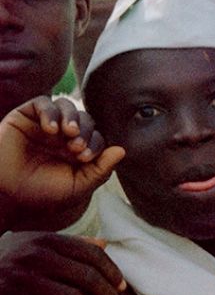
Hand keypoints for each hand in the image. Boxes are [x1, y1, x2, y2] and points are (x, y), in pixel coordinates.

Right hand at [0, 99, 124, 225]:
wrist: (2, 192)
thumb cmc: (38, 192)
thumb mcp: (75, 187)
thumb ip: (99, 171)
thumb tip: (122, 150)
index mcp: (77, 150)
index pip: (97, 137)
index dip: (96, 143)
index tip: (84, 157)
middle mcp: (62, 135)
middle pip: (86, 119)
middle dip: (86, 131)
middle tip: (75, 147)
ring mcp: (44, 124)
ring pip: (67, 106)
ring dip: (72, 117)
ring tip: (67, 134)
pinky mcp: (25, 116)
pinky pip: (43, 103)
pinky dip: (50, 112)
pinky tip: (50, 129)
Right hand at [0, 231, 125, 294]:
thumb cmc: (10, 258)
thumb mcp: (37, 243)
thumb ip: (71, 244)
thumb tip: (105, 244)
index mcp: (47, 240)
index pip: (91, 254)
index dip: (112, 271)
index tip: (123, 287)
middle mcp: (36, 256)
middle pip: (85, 277)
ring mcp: (23, 279)